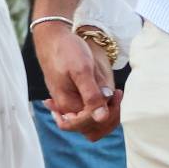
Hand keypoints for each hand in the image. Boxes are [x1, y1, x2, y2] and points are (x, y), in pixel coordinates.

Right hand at [33, 23, 121, 141]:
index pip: (93, 123)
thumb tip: (101, 118)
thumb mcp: (82, 69)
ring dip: (105, 113)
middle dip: (108, 116)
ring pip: (91, 123)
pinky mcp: (71, 97)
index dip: (108, 112)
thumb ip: (91, 94)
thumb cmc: (66, 50)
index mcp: (68, 105)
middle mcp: (67, 108)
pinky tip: (105, 94)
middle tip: (116, 94)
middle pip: (92, 129)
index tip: (116, 93)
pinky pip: (87, 112)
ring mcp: (68, 104)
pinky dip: (99, 107)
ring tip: (112, 94)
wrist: (52, 38)